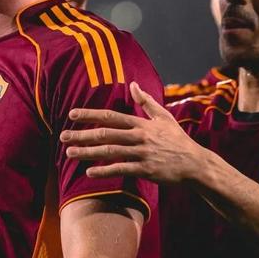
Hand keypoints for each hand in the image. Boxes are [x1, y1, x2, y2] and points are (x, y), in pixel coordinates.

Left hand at [60, 82, 206, 182]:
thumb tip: (133, 84)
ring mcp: (142, 153)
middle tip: (62, 136)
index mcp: (140, 123)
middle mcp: (139, 136)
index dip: (90, 115)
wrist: (196, 164)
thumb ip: (146, 101)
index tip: (72, 115)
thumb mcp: (164, 117)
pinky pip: (121, 170)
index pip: (110, 116)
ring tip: (69, 153)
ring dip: (88, 152)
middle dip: (82, 134)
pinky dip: (105, 171)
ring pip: (110, 152)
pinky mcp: (146, 170)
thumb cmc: (177, 140)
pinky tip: (89, 173)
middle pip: (105, 134)